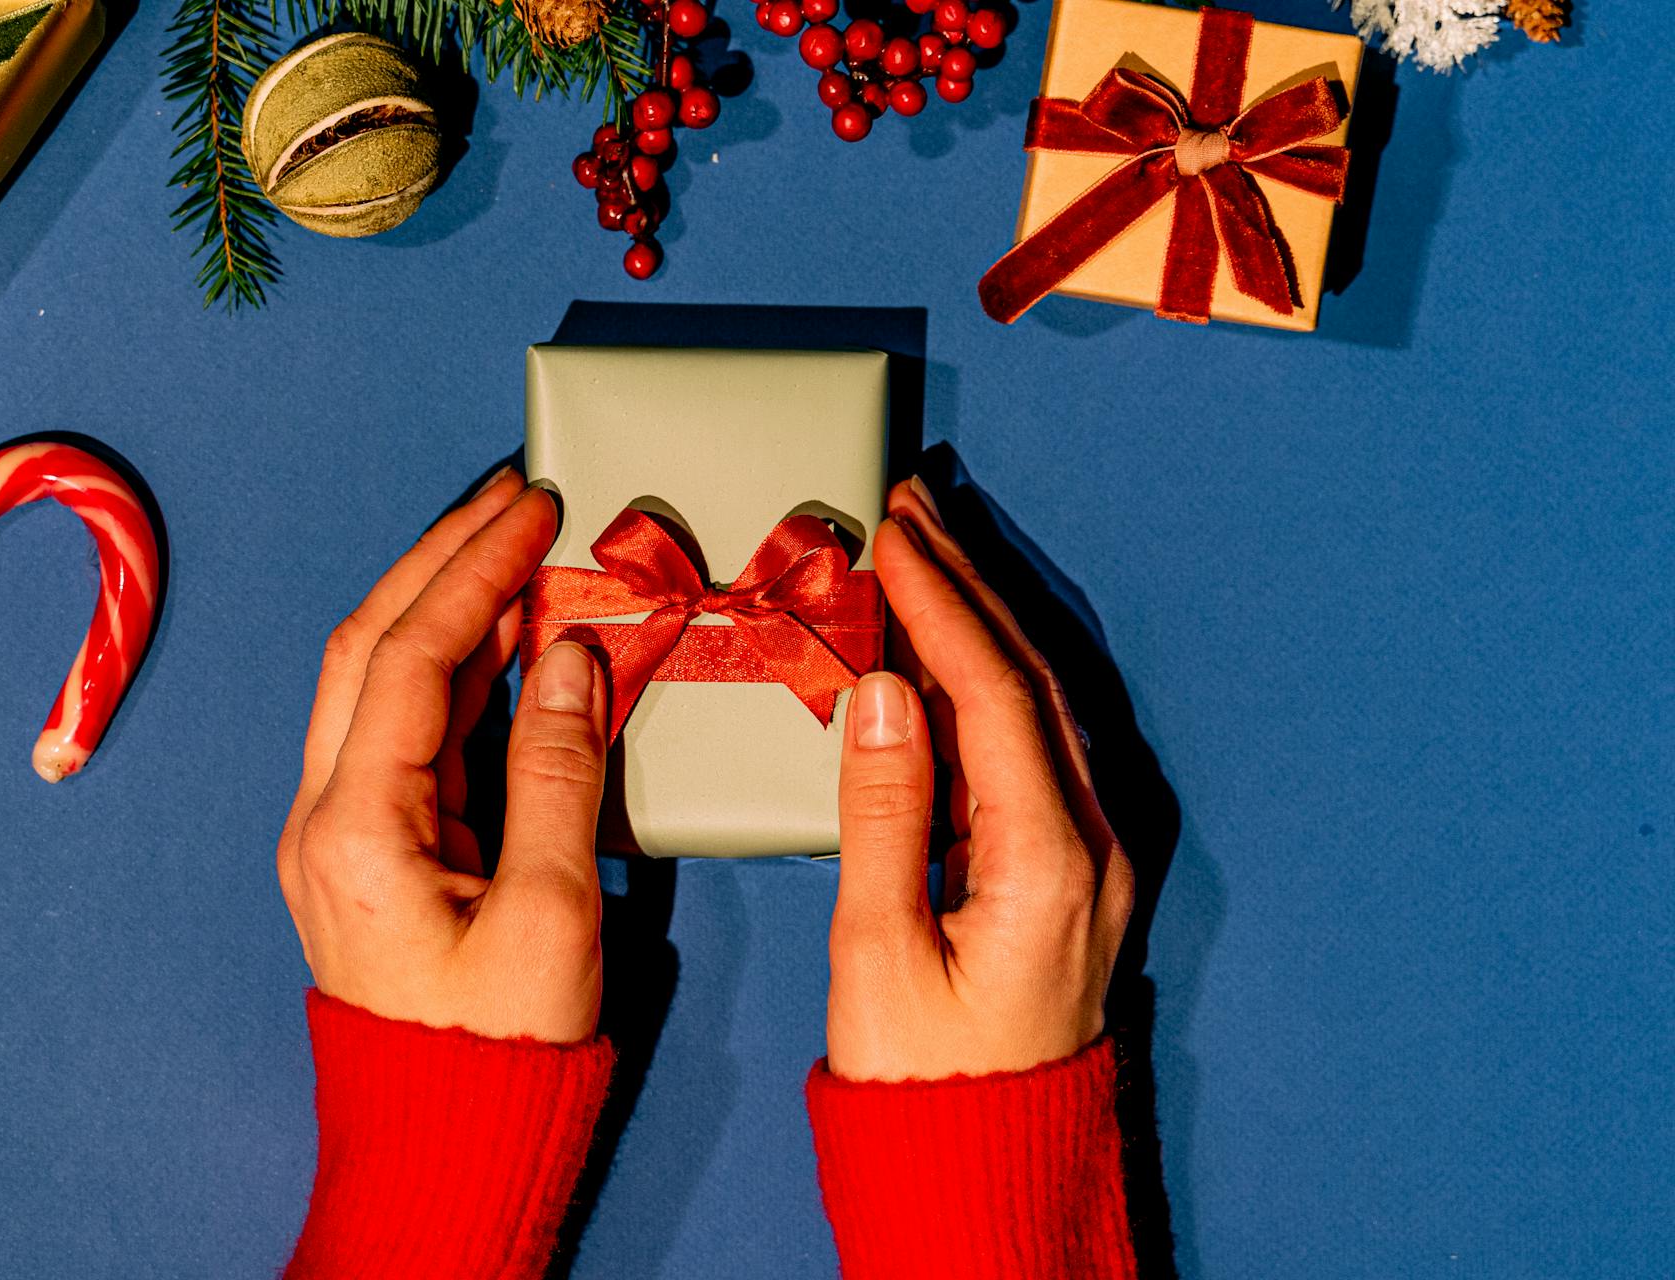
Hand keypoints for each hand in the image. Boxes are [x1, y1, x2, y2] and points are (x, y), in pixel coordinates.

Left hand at [277, 470, 610, 1043]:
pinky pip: (405, 730)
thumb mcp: (551, 916)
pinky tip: (506, 637)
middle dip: (438, 560)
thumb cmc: (499, 1052)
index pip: (410, 658)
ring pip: (378, 681)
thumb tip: (568, 656)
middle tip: (510, 496)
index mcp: (357, 830)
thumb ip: (559, 772)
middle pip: (369, 648)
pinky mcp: (372, 849)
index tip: (534, 508)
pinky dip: (455, 670)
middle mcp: (327, 817)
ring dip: (442, 605)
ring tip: (512, 544)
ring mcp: (340, 832)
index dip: (474, 571)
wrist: (446, 1146)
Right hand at [824, 478, 1133, 1080]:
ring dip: (987, 623)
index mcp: (1050, 863)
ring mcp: (1097, 856)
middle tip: (917, 509)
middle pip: (1036, 680)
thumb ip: (882, 815)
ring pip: (1048, 705)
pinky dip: (992, 683)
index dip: (942, 605)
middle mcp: (1094, 846)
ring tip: (930, 553)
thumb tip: (881, 693)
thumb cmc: (927, 1077)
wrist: (993, 1162)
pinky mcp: (1079, 870)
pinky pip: (1042, 747)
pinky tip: (947, 654)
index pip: (995, 695)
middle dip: (973, 586)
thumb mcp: (878, 954)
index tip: (895, 535)